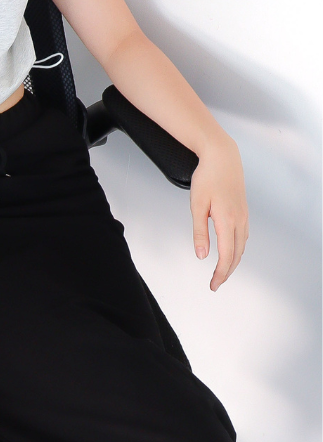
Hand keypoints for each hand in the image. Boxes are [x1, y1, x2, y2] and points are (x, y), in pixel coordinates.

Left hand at [190, 133, 247, 290]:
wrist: (222, 156)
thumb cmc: (207, 177)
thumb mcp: (197, 206)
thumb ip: (200, 232)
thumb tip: (202, 255)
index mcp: (227, 220)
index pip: (227, 255)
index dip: (220, 273)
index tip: (213, 285)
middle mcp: (240, 220)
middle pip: (237, 254)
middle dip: (227, 272)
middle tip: (215, 283)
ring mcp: (244, 215)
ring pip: (241, 246)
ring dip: (233, 261)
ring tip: (221, 272)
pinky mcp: (243, 211)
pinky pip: (243, 236)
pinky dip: (237, 249)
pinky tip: (231, 251)